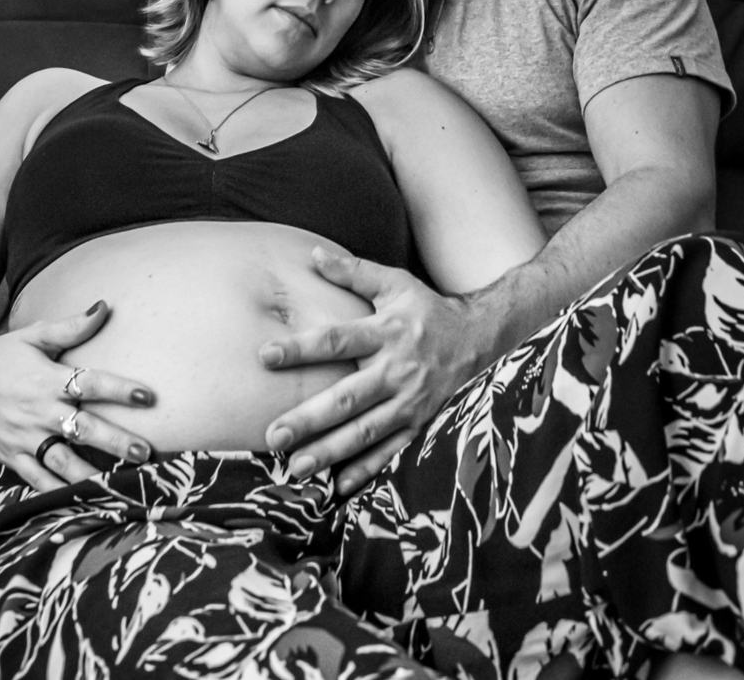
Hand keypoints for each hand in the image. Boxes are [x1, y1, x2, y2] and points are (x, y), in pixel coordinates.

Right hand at [0, 300, 156, 492]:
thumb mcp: (31, 336)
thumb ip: (70, 327)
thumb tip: (104, 307)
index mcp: (48, 378)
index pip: (91, 382)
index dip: (120, 389)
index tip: (148, 396)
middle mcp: (39, 411)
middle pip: (84, 428)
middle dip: (116, 442)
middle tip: (146, 452)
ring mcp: (25, 438)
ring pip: (64, 462)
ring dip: (93, 474)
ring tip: (120, 486)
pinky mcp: (11, 458)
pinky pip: (37, 480)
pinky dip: (58, 493)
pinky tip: (80, 503)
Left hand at [259, 249, 487, 496]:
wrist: (479, 337)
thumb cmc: (427, 309)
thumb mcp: (395, 283)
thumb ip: (354, 271)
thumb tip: (313, 255)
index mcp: (386, 332)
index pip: (336, 340)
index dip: (301, 349)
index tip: (265, 356)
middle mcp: (397, 370)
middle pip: (347, 398)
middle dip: (309, 419)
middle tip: (273, 435)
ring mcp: (409, 402)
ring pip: (365, 432)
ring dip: (330, 452)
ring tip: (296, 467)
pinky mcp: (420, 424)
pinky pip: (390, 452)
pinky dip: (365, 471)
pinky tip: (338, 488)